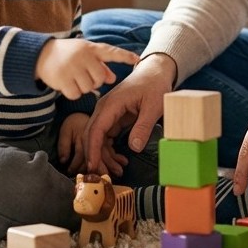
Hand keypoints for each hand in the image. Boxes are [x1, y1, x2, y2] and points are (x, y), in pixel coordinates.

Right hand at [35, 38, 138, 99]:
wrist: (40, 54)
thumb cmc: (68, 55)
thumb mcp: (84, 55)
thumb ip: (100, 66)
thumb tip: (112, 79)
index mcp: (91, 48)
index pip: (111, 51)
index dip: (125, 56)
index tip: (138, 59)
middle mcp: (83, 56)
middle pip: (100, 78)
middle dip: (94, 82)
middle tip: (84, 76)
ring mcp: (72, 66)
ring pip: (88, 88)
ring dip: (83, 87)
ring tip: (73, 77)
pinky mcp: (62, 78)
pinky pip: (76, 94)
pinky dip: (72, 92)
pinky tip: (66, 84)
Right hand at [83, 52, 175, 173]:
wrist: (155, 71)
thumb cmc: (154, 84)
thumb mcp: (153, 105)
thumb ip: (143, 126)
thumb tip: (134, 147)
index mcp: (111, 104)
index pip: (96, 129)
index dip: (93, 150)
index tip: (93, 166)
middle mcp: (104, 109)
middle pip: (93, 136)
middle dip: (96, 157)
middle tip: (104, 176)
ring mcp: (107, 114)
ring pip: (98, 140)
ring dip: (104, 157)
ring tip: (116, 172)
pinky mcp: (113, 119)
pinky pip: (106, 138)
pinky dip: (110, 151)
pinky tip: (120, 161)